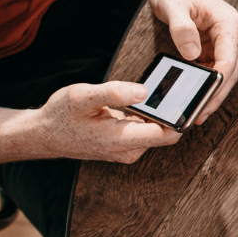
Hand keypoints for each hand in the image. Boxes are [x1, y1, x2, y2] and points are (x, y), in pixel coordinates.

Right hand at [30, 81, 183, 162]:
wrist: (44, 134)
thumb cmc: (61, 115)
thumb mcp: (82, 96)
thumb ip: (114, 93)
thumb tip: (144, 91)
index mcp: (121, 140)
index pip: (166, 135)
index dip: (182, 117)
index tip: (193, 97)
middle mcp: (129, 150)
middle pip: (166, 132)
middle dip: (174, 111)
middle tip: (180, 86)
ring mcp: (128, 149)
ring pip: (157, 130)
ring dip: (161, 113)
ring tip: (165, 90)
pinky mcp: (126, 145)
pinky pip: (146, 130)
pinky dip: (149, 116)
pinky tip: (145, 100)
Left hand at [147, 0, 237, 123]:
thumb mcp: (172, 6)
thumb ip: (181, 28)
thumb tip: (192, 53)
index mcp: (228, 24)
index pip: (228, 61)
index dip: (218, 85)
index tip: (204, 102)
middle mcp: (235, 33)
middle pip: (230, 72)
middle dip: (216, 95)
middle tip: (199, 115)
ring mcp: (230, 41)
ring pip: (226, 74)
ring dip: (213, 93)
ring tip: (197, 111)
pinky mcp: (221, 47)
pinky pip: (217, 70)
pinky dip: (208, 84)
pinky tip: (196, 96)